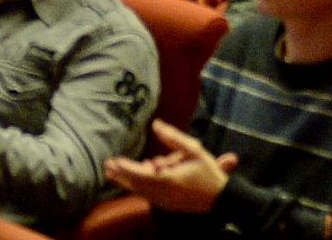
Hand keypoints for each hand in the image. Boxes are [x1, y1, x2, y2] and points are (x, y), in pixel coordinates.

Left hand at [105, 124, 235, 213]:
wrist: (224, 200)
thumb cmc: (210, 174)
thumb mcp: (195, 151)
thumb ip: (174, 138)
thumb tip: (156, 124)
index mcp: (171, 180)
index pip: (143, 175)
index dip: (127, 169)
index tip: (114, 161)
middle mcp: (167, 194)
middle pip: (139, 185)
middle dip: (123, 176)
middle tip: (106, 167)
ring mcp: (169, 203)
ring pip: (143, 193)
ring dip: (128, 183)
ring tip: (112, 174)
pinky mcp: (172, 206)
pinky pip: (151, 198)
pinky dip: (140, 190)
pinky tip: (132, 183)